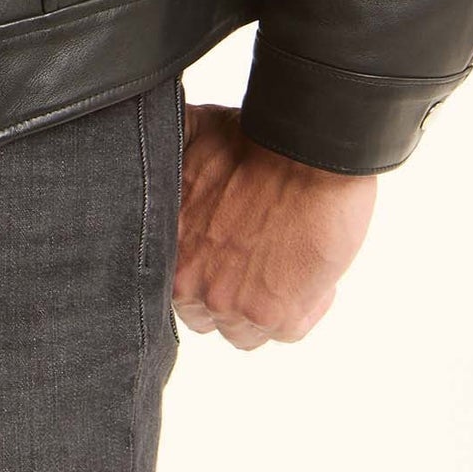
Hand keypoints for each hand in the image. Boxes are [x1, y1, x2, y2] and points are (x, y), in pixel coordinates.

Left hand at [172, 100, 376, 348]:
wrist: (306, 151)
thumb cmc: (256, 141)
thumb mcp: (192, 139)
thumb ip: (172, 162)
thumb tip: (162, 148)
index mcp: (168, 249)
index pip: (178, 290)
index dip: (209, 270)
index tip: (231, 251)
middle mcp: (191, 282)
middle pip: (209, 316)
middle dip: (233, 292)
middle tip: (259, 260)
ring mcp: (231, 303)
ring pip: (246, 333)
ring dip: (267, 306)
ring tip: (288, 265)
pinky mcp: (273, 314)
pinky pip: (288, 332)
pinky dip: (305, 306)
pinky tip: (310, 272)